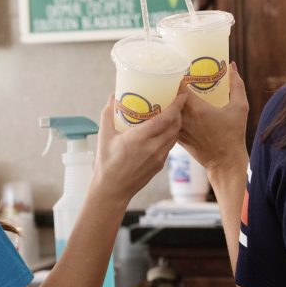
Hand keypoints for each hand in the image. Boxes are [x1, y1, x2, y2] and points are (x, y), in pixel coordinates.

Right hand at [91, 91, 186, 207]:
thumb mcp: (103, 135)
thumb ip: (108, 113)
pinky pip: (169, 146)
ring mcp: (158, 158)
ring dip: (176, 125)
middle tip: (176, 103)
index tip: (182, 96)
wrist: (112, 190)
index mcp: (139, 138)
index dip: (176, 106)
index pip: (165, 119)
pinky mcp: (160, 165)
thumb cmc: (106, 163)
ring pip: (174, 137)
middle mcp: (153, 148)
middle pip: (175, 126)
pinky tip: (163, 132)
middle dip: (179, 113)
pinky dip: (170, 136)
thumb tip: (113, 96)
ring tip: (172, 115)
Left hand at [179, 63, 248, 177]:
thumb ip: (237, 85)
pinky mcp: (177, 138)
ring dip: (169, 100)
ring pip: (166, 110)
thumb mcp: (240, 108)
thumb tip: (232, 66)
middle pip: (169, 96)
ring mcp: (178, 129)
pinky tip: (175, 109)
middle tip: (178, 78)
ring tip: (174, 92)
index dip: (178, 75)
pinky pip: (168, 122)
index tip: (183, 70)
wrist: (225, 163)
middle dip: (172, 86)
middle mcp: (183, 117)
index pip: (178, 85)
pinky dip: (170, 115)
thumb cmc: (234, 136)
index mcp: (195, 108)